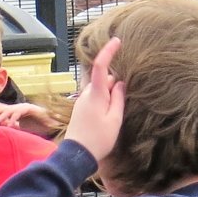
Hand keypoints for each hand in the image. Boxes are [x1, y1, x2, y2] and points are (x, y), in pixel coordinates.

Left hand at [0, 102, 55, 134]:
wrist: (53, 123)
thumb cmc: (38, 125)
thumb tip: (5, 129)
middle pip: (2, 107)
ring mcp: (24, 108)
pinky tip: (9, 126)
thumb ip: (14, 126)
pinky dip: (14, 120)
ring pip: (9, 111)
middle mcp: (18, 108)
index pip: (0, 108)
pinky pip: (20, 114)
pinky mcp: (31, 109)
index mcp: (14, 112)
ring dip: (0, 117)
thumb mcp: (22, 128)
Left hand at [66, 37, 125, 164]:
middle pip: (103, 79)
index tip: (117, 41)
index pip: (100, 66)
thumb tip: (120, 82)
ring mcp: (81, 102)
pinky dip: (104, 101)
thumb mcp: (115, 119)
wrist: (77, 156)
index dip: (108, 52)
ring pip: (100, 89)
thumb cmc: (98, 140)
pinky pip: (95, 98)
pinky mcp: (80, 109)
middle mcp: (86, 95)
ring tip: (112, 116)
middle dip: (114, 84)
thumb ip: (119, 98)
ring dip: (109, 95)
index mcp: (95, 94)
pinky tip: (106, 117)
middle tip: (119, 106)